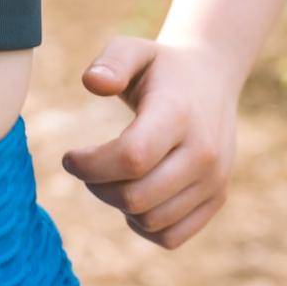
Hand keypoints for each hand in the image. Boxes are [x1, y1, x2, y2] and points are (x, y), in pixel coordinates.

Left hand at [61, 35, 241, 248]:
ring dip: (118, 206)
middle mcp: (204, 152)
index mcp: (179, 114)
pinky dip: (144, 225)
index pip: (132, 157)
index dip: (91, 165)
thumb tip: (92, 83)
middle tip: (87, 167)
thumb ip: (111, 61)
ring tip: (110, 177)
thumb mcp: (134, 49)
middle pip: (137, 196)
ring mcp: (214, 180)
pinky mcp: (217, 198)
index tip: (69, 157)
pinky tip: (133, 196)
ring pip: (152, 220)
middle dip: (98, 186)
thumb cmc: (160, 66)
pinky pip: (171, 236)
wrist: (211, 78)